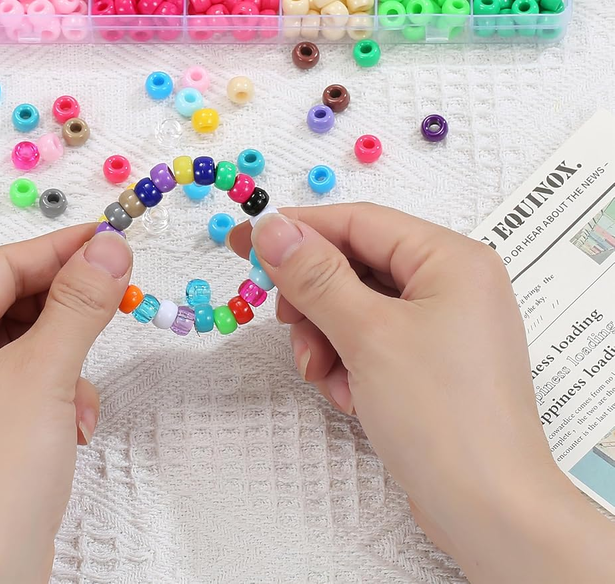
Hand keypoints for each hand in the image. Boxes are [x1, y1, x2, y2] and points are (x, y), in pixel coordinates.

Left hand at [0, 223, 131, 583]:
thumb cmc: (0, 470)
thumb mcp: (48, 372)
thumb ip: (80, 300)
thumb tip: (110, 243)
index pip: (0, 265)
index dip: (59, 248)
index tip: (111, 238)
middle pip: (8, 302)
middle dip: (64, 314)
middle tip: (114, 300)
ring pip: (18, 345)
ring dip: (63, 362)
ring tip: (83, 398)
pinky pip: (14, 383)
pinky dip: (51, 394)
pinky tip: (74, 427)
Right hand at [227, 204, 614, 583]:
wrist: (492, 515)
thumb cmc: (445, 418)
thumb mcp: (367, 334)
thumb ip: (314, 275)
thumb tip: (272, 228)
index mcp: (451, 259)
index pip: (358, 222)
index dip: (298, 231)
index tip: (246, 242)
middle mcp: (453, 284)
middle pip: (355, 264)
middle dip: (315, 300)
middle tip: (287, 324)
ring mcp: (445, 326)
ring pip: (357, 306)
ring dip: (327, 339)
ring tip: (325, 377)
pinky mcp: (433, 365)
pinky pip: (372, 341)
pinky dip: (348, 363)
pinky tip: (350, 396)